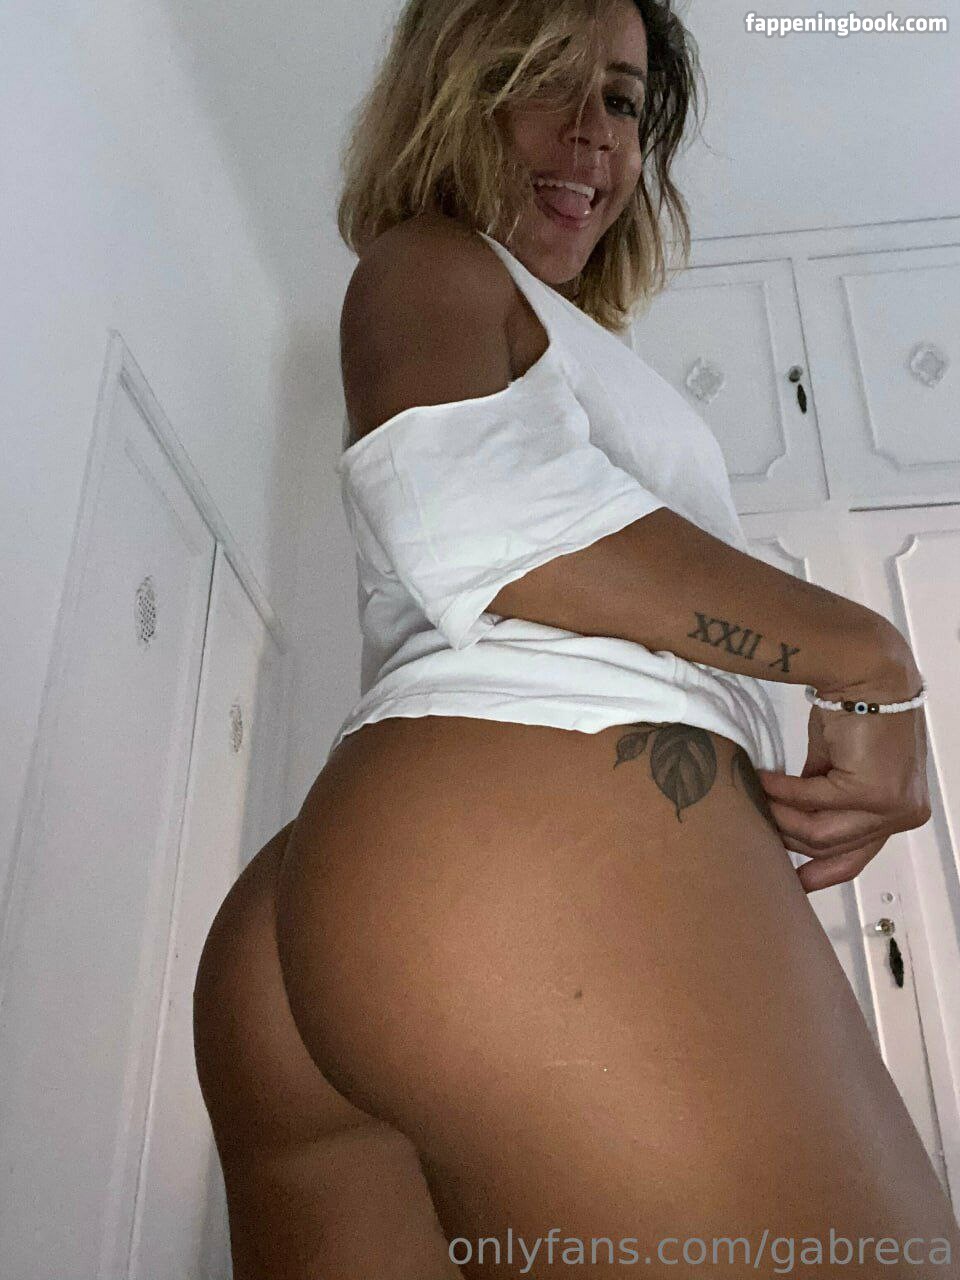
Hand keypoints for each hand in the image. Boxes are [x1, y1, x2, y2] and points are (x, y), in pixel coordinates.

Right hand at [755, 662, 931, 893]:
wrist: (870, 674)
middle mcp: (902, 814)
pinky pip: (813, 801)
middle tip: (755, 820)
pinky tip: (761, 778)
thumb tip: (791, 816)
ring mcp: (892, 806)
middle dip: (787, 835)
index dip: (823, 872)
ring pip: (820, 832)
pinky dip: (782, 790)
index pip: (858, 855)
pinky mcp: (874, 792)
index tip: (793, 882)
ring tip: (755, 796)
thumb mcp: (836, 764)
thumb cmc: (855, 710)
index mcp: (898, 810)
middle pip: (832, 847)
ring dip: (781, 815)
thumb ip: (822, 794)